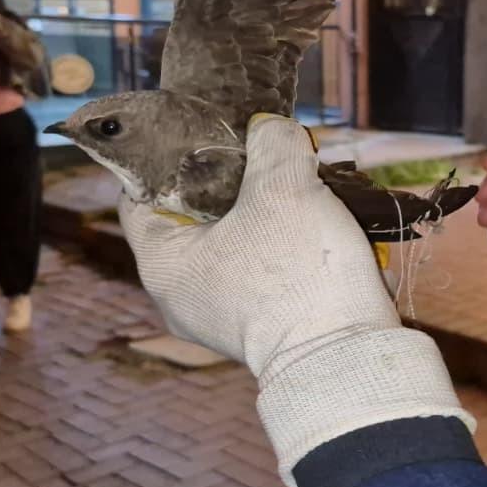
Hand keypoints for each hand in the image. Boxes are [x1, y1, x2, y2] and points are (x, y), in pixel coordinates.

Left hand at [118, 115, 470, 484]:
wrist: (347, 358)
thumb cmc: (299, 275)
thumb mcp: (284, 187)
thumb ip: (272, 143)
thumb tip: (268, 128)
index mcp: (163, 264)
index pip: (139, 194)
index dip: (168, 156)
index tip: (203, 134)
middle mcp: (181, 297)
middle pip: (193, 218)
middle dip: (230, 183)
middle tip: (261, 156)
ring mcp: (221, 318)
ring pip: (232, 244)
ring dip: (263, 215)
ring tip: (296, 187)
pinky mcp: (261, 329)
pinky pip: (262, 273)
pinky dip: (282, 247)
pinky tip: (313, 227)